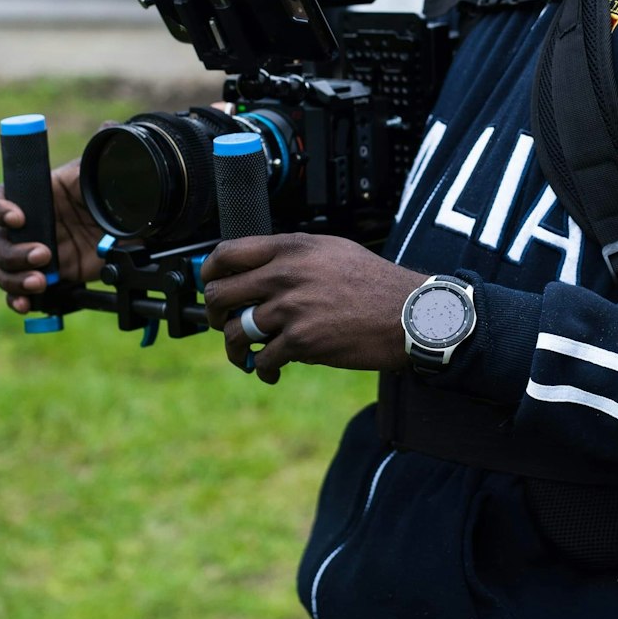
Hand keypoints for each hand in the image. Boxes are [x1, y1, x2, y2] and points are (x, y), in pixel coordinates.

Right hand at [0, 159, 103, 313]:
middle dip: (11, 254)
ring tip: (40, 282)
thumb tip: (96, 155)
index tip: (18, 219)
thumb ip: (89, 170)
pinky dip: (18, 300)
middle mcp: (30, 228)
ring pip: (1, 270)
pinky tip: (26, 303)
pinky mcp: (50, 277)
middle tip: (43, 255)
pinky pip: (21, 293)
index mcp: (37, 198)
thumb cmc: (117, 196)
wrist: (137, 229)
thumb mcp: (101, 177)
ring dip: (14, 280)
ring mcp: (37, 254)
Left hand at [201, 232, 425, 384]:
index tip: (210, 284)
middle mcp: (286, 274)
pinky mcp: (302, 341)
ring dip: (235, 349)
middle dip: (215, 315)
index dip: (209, 272)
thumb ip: (293, 256)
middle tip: (223, 325)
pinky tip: (273, 370)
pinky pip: (262, 359)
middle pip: (221, 294)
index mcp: (292, 248)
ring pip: (235, 332)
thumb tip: (257, 269)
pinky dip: (263, 369)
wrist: (408, 314)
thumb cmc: (374, 284)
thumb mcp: (332, 251)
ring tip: (246, 356)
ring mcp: (292, 308)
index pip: (227, 253)